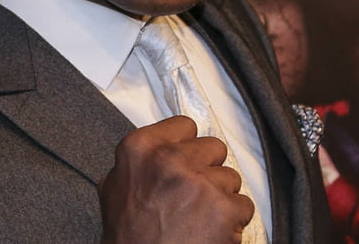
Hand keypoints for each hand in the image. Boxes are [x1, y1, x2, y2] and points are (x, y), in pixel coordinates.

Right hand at [99, 116, 254, 243]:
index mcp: (140, 148)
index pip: (184, 126)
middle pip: (213, 147)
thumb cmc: (128, 235)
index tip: (186, 160)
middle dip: (208, 169)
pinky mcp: (224, 208)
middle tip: (193, 193)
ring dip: (220, 196)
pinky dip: (233, 220)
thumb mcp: (114, 188)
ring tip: (199, 216)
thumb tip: (154, 152)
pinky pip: (244, 204)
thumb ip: (137, 163)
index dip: (187, 147)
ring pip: (231, 177)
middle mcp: (169, 159)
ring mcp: (200, 182)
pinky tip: (211, 229)